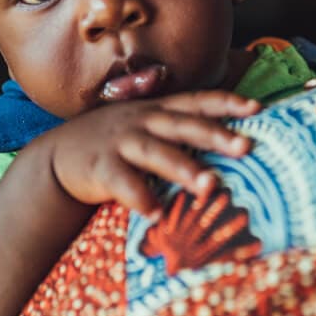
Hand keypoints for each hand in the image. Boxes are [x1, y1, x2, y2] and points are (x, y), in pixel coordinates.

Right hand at [47, 91, 258, 215]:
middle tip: (246, 147)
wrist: (59, 156)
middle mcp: (143, 121)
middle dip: (215, 135)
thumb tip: (234, 142)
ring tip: (209, 187)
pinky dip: (139, 197)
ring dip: (183, 168)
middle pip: (183, 125)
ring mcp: (120, 142)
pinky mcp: (100, 167)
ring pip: (156, 152)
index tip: (256, 107)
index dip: (226, 102)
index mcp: (159, 110)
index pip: (197, 101)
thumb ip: (181, 129)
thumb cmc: (117, 143)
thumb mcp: (147, 126)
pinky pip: (122, 182)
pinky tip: (156, 214)